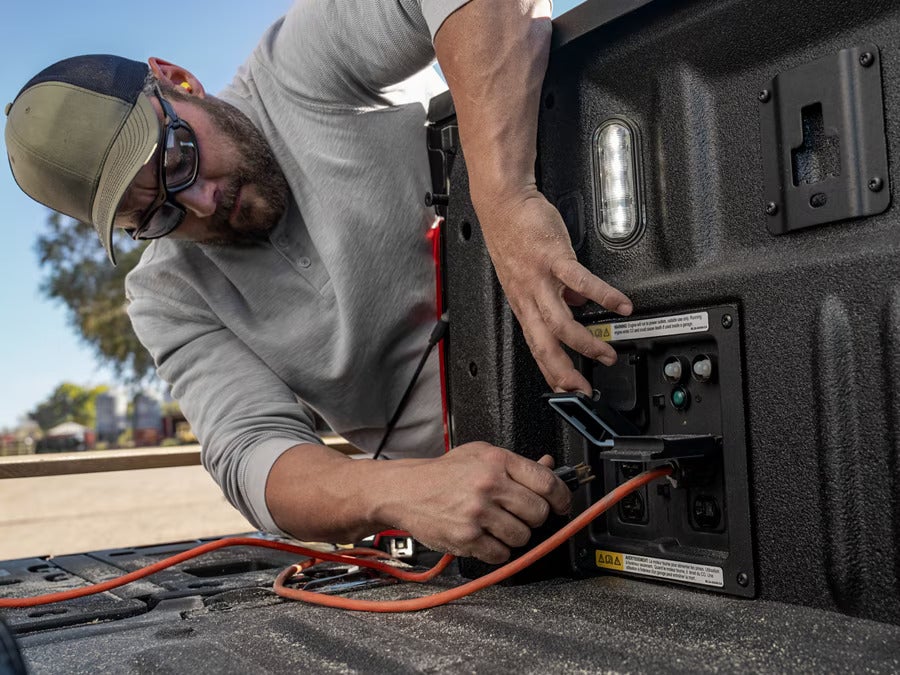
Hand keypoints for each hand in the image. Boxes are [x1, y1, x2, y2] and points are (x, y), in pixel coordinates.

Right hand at [386, 442, 570, 563]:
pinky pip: (500, 554)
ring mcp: (477, 513)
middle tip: (520, 513)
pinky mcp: (466, 538)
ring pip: (522, 536)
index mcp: (496, 461)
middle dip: (534, 517)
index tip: (561, 503)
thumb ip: (516, 463)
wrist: (406, 490)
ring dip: (515, 535)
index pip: (547, 481)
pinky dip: (497, 550)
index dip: (561, 496)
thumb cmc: (443, 473)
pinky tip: (485, 536)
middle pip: (538, 512)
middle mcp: (488, 485)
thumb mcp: (480, 454)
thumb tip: (549, 464)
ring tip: (497, 524)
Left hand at [477, 191, 632, 393]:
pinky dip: (602, 295)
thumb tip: (576, 303)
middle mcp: (528, 297)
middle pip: (544, 344)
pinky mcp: (552, 257)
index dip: (551, 372)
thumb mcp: (525, 273)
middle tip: (584, 388)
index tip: (567, 390)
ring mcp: (539, 279)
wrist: (502, 202)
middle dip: (564, 372)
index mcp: (524, 303)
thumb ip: (551, 293)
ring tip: (607, 352)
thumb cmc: (514, 234)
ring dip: (585, 343)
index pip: (536, 346)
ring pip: (559, 323)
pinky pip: (579, 282)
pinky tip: (620, 304)